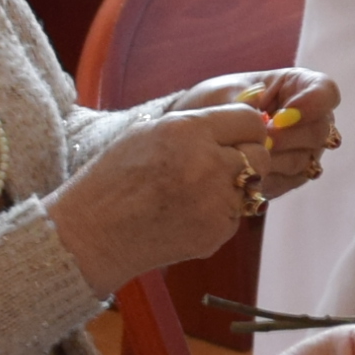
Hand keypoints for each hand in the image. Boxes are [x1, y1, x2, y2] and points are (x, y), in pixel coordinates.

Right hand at [46, 103, 278, 289]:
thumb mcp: (150, 132)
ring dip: (234, 187)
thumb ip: (198, 124)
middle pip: (261, 155)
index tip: (235, 137)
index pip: (250, 121)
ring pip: (253, 187)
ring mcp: (215, 202)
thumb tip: (247, 121)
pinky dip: (220, 213)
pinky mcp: (217, 232)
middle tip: (221, 166)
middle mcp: (207, 164)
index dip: (244, 129)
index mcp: (188, 131)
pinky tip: (189, 213)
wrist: (93, 233)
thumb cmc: (116, 178)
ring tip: (197, 191)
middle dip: (247, 158)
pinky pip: (236, 214)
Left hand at [165, 68, 341, 189]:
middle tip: (261, 140)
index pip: (325, 92)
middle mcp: (311, 119)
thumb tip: (262, 119)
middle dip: (288, 137)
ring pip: (306, 159)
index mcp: (299, 86)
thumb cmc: (216, 102)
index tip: (281, 116)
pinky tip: (246, 170)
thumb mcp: (224, 93)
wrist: (200, 133)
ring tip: (245, 154)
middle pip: (320, 131)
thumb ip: (245, 103)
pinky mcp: (293, 176)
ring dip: (275, 159)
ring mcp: (306, 150)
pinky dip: (267, 177)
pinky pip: (290, 181)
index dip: (312, 104)